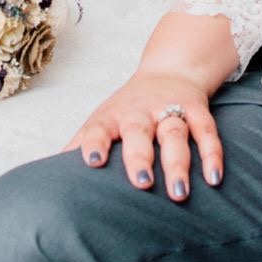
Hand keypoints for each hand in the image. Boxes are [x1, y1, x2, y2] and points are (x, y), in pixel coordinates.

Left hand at [66, 68, 223, 201]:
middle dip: (139, 157)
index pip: (99, 128)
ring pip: (174, 134)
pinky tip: (213, 178)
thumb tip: (47, 174)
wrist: (171, 68)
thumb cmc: (129, 107)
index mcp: (113, 116)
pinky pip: (206, 132)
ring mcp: (171, 109)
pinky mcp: (197, 110)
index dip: (94, 143)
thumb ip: (80, 145)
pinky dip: (212, 154)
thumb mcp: (102, 120)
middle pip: (139, 132)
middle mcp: (141, 111)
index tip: (90, 163)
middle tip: (141, 184)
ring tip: (179, 193)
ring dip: (177, 162)